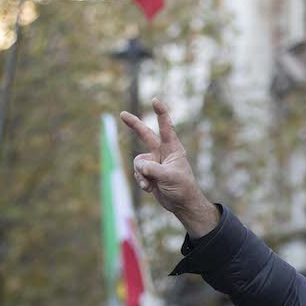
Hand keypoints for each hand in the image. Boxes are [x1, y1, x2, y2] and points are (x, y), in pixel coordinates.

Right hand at [119, 99, 219, 237]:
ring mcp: (154, 162)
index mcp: (173, 149)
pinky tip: (150, 189)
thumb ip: (153, 170)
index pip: (166, 128)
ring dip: (141, 174)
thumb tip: (139, 166)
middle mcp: (162, 152)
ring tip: (151, 184)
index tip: (155, 101)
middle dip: (134, 124)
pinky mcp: (148, 172)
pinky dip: (141, 181)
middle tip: (122, 114)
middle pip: (145, 135)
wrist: (182, 204)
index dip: (161, 113)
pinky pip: (137, 173)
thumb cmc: (183, 188)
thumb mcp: (169, 177)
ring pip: (138, 162)